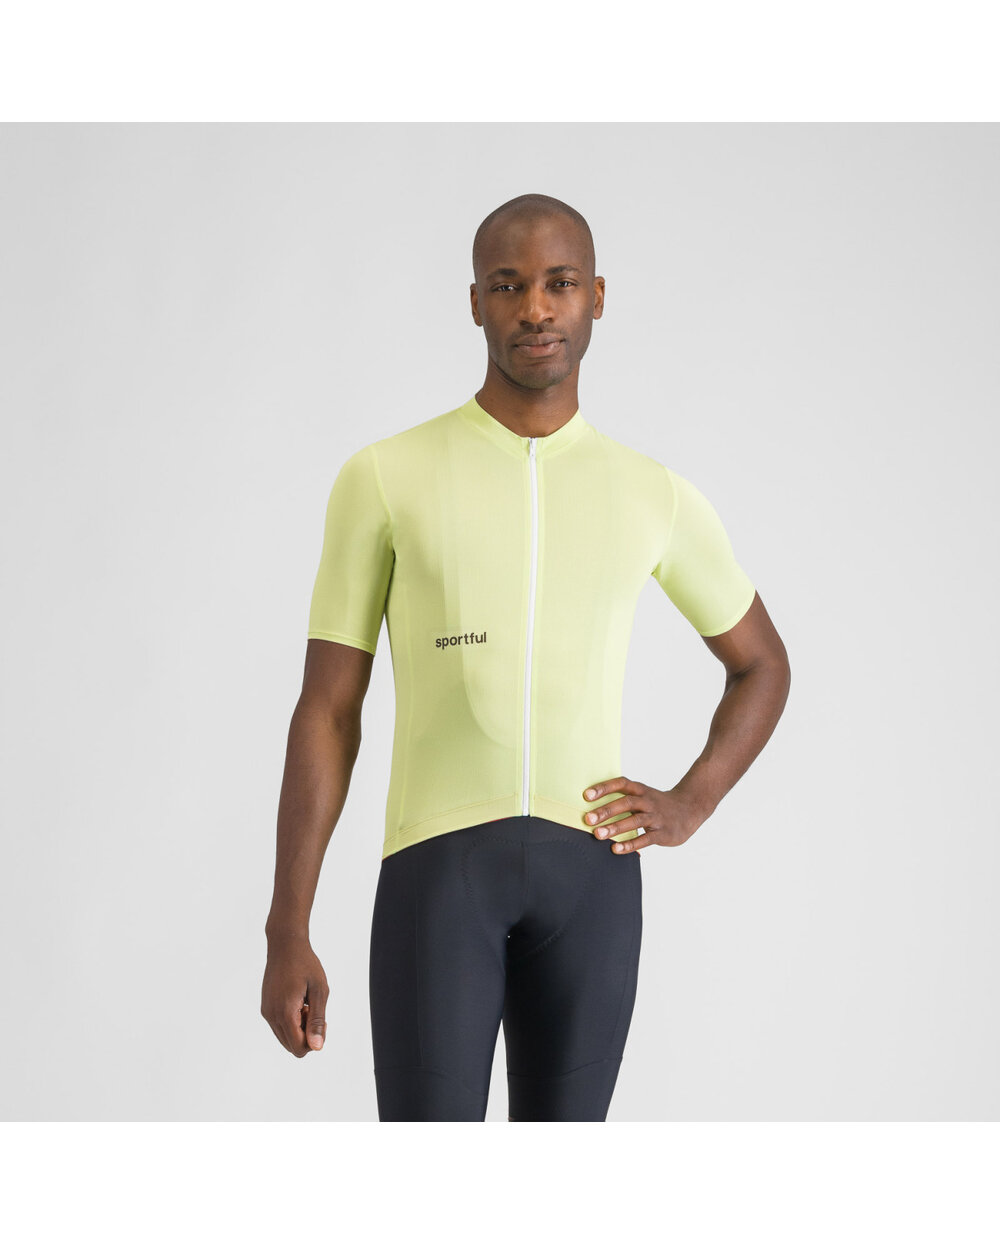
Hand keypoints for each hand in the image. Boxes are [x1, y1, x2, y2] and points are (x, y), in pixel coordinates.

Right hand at [261, 933, 328, 1056]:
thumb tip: (317, 1047)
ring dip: (298, 1028)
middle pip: (292, 1046)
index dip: (315, 1040)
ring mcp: (266, 1012)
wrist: (285, 945)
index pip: (299, 1048)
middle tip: (314, 1010)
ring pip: (285, 1038)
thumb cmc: (305, 964)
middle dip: (307, 1035)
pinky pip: (279, 1027)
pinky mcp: (265, 1008)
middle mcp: (271, 1015)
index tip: (322, 1019)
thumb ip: (317, 1021)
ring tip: (305, 1004)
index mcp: (285, 1012)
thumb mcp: (319, 991)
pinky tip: (298, 1001)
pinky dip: (291, 1022)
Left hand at [582, 777, 705, 853]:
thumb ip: (623, 799)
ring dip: (615, 828)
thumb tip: (593, 807)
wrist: (690, 810)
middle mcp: (648, 801)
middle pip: (626, 803)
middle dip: (606, 810)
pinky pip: (646, 839)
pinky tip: (616, 849)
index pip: (621, 784)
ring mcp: (656, 817)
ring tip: (598, 834)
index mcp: (641, 790)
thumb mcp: (643, 795)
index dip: (604, 788)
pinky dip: (630, 844)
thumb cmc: (657, 804)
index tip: (586, 795)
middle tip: (588, 819)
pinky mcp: (663, 833)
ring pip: (635, 821)